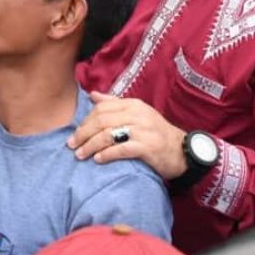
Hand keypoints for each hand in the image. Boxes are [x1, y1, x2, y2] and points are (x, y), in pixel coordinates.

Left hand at [66, 92, 187, 179]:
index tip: (75, 134)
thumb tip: (92, 95)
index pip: (101, 109)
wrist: (182, 151)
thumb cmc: (155, 133)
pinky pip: (121, 149)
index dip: (85, 121)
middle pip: (101, 121)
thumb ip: (114, 104)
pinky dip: (107, 154)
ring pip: (108, 135)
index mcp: (133, 104)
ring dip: (90, 145)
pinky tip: (98, 159)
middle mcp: (137, 114)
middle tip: (72, 145)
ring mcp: (143, 130)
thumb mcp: (137, 113)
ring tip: (80, 155)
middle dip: (83, 134)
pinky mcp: (148, 147)